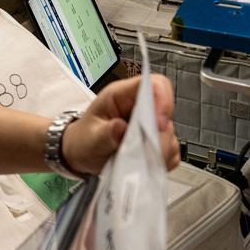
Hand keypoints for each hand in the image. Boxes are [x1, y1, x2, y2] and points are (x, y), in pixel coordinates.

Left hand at [60, 75, 182, 176]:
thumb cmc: (83, 139)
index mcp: (122, 95)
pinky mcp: (155, 142)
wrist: (80, 154)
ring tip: (136, 160)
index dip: (163, 100)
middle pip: (165, 113)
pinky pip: (170, 151)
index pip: (153, 84)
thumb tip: (120, 128)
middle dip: (158, 136)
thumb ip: (105, 134)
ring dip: (158, 151)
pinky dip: (160, 161)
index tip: (159, 124)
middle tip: (144, 153)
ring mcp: (149, 124)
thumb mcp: (89, 138)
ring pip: (169, 134)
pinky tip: (143, 165)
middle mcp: (140, 107)